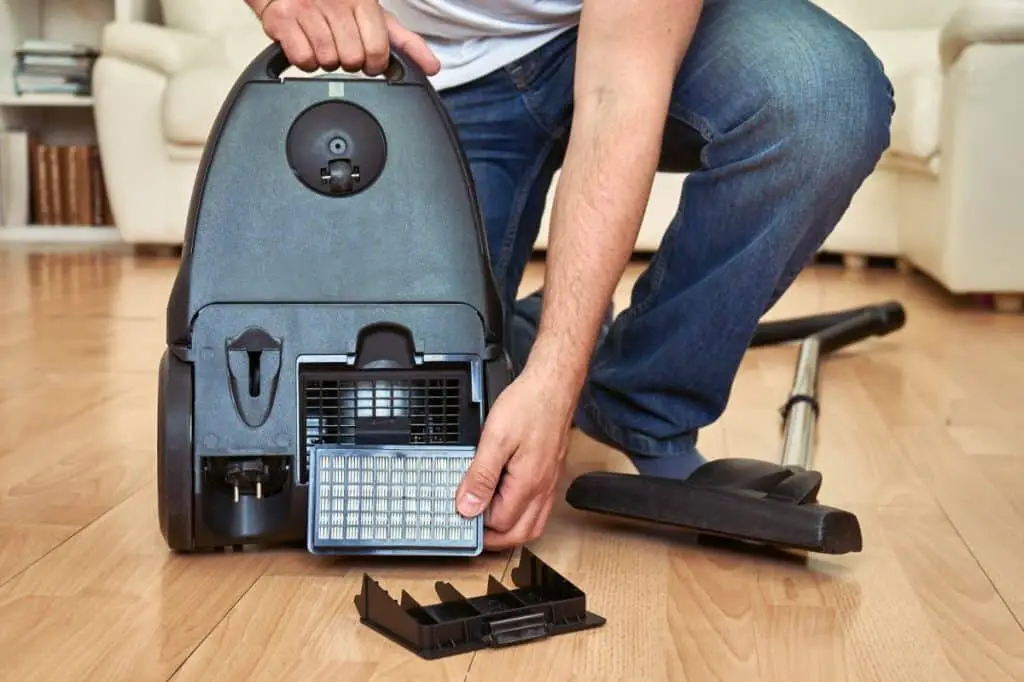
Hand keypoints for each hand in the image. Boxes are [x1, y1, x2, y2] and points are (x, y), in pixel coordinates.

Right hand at [251, 0, 440, 75]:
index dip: (374, 63)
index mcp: (363, 0)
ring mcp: (307, 9)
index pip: (378, 51)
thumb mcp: (373, 15)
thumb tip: (432, 68)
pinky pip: (302, 60)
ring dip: (326, 60)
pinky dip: (304, 60)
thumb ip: (404, 42)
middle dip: (348, 60)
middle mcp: (336, 2)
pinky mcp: (282, 19)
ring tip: (322, 42)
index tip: (367, 59)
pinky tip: (305, 43)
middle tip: (341, 46)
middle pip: (352, 60)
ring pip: (327, 61)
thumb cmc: (336, 2)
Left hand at [455, 365, 577, 550]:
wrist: (553, 386)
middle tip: (471, 531)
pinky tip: (509, 505)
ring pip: (533, 526)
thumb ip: (481, 476)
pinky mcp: (551, 475)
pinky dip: (523, 518)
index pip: (499, 523)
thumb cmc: (528, 405)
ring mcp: (549, 484)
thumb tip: (467, 507)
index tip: (458, 515)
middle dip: (494, 540)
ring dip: (510, 532)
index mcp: (527, 484)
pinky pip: (540, 510)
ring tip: (487, 524)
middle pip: (520, 534)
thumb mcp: (495, 438)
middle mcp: (542, 489)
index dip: (477, 523)